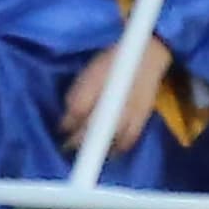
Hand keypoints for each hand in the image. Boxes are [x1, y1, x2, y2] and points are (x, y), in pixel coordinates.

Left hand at [61, 36, 173, 155]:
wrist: (146, 56)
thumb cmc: (113, 61)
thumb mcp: (89, 71)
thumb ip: (77, 93)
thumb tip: (69, 114)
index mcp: (95, 83)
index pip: (76, 111)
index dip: (66, 123)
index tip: (61, 130)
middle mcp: (111, 99)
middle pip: (90, 128)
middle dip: (76, 139)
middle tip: (68, 145)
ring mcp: (128, 111)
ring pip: (109, 138)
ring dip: (96, 147)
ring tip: (87, 151)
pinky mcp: (142, 117)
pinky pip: (129, 139)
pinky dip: (119, 148)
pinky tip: (112, 152)